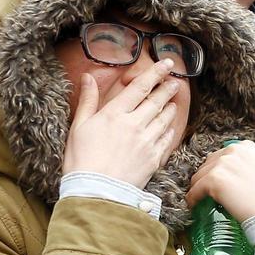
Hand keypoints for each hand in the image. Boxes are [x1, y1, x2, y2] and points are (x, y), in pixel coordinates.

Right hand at [62, 59, 180, 187]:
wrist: (95, 191)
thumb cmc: (81, 158)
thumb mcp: (79, 126)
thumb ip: (88, 100)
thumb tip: (87, 77)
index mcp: (115, 114)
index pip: (141, 87)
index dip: (156, 72)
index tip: (167, 63)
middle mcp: (135, 124)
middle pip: (157, 100)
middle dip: (167, 88)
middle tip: (175, 81)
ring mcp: (147, 141)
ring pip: (165, 118)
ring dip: (170, 107)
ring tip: (173, 101)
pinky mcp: (154, 157)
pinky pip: (167, 139)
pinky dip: (170, 129)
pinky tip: (170, 127)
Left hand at [185, 140, 254, 222]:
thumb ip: (246, 167)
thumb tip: (230, 176)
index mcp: (246, 147)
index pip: (222, 155)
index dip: (218, 169)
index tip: (218, 181)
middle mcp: (233, 151)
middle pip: (207, 164)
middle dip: (207, 178)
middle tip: (209, 193)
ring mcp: (222, 164)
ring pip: (198, 177)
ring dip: (199, 189)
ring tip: (202, 200)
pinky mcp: (213, 179)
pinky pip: (194, 191)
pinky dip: (193, 199)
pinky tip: (195, 206)